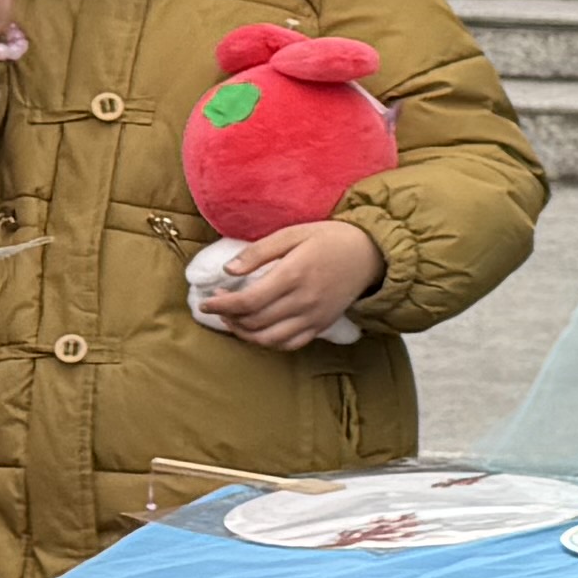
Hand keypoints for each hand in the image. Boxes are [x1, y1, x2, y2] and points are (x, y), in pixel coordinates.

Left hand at [202, 217, 384, 349]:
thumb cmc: (330, 239)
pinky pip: (289, 344)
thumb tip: (228, 270)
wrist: (372, 254)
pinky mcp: (321, 325)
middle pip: (254, 322)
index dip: (221, 305)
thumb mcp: (292, 233)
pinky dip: (268, 342)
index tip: (205, 303)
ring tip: (233, 320)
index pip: (248, 301)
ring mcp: (314, 316)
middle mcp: (303, 301)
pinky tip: (258, 330)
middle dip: (228, 317)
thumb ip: (258, 252)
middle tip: (218, 305)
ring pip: (269, 338)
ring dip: (244, 333)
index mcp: (293, 275)